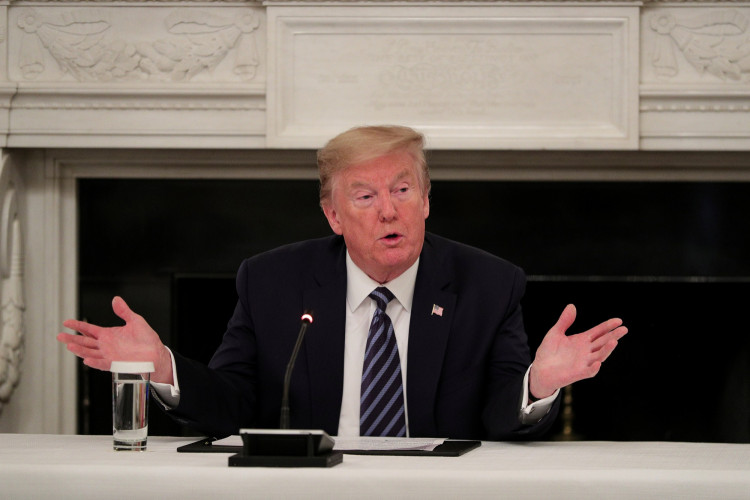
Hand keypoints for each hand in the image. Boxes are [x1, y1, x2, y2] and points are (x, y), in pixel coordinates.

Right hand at [57, 296, 173, 383]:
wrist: (156, 353)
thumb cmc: (146, 339)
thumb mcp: (135, 321)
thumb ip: (124, 311)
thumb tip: (116, 299)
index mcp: (108, 335)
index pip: (89, 329)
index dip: (78, 326)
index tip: (66, 322)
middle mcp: (106, 346)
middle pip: (85, 342)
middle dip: (73, 338)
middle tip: (60, 335)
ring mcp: (109, 355)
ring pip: (90, 353)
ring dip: (80, 350)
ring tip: (69, 345)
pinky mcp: (116, 364)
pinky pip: (103, 363)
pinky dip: (95, 362)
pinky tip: (86, 360)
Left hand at [529, 304, 626, 398]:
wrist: (540, 369)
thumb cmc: (548, 351)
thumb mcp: (556, 332)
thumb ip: (564, 321)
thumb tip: (572, 306)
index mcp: (582, 340)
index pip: (599, 332)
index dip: (608, 326)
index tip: (619, 320)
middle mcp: (586, 351)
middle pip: (603, 342)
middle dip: (613, 336)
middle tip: (624, 329)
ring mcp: (583, 362)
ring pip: (599, 355)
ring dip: (607, 350)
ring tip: (614, 341)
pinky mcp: (578, 373)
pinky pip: (589, 371)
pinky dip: (594, 368)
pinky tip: (598, 362)